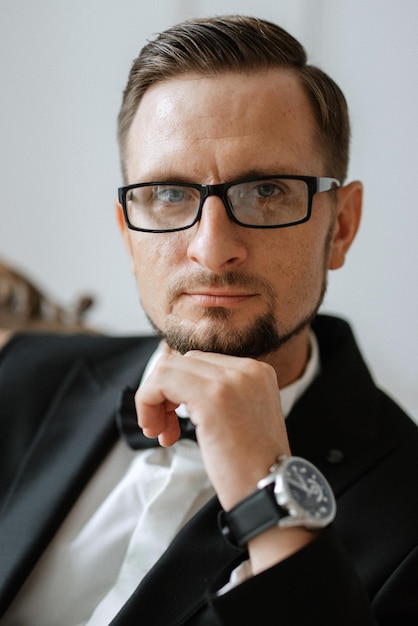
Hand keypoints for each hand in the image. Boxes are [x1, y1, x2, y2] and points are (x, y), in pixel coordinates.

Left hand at [134, 348, 290, 509]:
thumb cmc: (252, 467)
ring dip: (153, 399)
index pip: (199, 361)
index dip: (177, 389)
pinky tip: (159, 432)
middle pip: (183, 361)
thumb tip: (176, 387)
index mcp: (257, 371)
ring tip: (161, 431)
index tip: (174, 420)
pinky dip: (148, 402)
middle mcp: (247, 369)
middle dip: (163, 393)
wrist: (271, 493)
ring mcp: (231, 379)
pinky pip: (162, 382)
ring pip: (169, 367)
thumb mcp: (241, 417)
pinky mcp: (213, 396)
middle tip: (164, 428)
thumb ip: (218, 394)